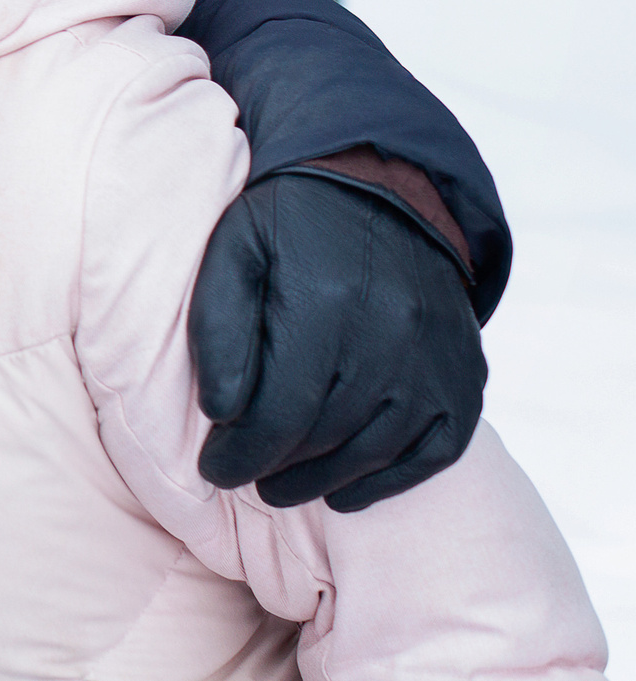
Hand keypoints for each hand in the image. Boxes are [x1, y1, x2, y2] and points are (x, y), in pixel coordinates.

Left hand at [190, 169, 483, 511]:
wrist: (383, 192)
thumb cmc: (289, 227)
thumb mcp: (235, 252)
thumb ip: (219, 328)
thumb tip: (221, 413)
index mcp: (325, 303)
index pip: (279, 415)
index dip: (241, 454)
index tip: (214, 468)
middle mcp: (391, 335)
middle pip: (323, 438)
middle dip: (272, 467)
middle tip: (241, 475)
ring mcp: (436, 361)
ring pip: (374, 452)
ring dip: (321, 480)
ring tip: (281, 484)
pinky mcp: (466, 379)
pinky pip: (432, 454)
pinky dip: (385, 481)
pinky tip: (343, 488)